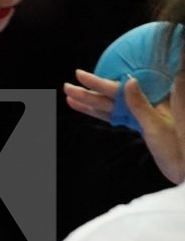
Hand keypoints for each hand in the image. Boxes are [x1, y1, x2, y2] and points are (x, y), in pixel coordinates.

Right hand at [64, 69, 183, 184]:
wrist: (182, 165)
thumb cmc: (175, 146)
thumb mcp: (157, 126)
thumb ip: (141, 105)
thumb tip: (128, 81)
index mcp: (153, 97)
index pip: (121, 87)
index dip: (99, 81)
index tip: (80, 75)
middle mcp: (146, 101)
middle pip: (112, 94)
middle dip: (88, 90)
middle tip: (68, 85)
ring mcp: (140, 112)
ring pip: (109, 104)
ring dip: (88, 101)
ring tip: (69, 96)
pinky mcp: (136, 122)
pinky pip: (113, 114)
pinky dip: (98, 112)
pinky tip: (84, 107)